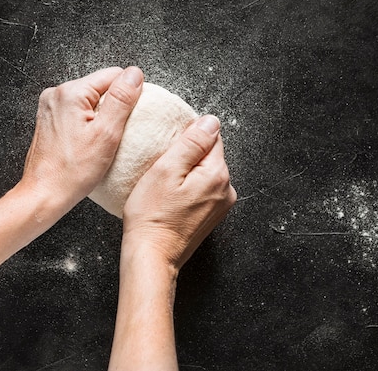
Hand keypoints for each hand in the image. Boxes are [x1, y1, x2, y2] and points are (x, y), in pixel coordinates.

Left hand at [18, 66, 143, 210]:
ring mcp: (51, 106)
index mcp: (71, 92)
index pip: (114, 75)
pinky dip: (88, 123)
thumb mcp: (107, 134)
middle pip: (101, 86)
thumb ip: (121, 100)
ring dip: (101, 116)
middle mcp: (57, 94)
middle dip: (113, 107)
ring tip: (100, 141)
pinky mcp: (50, 118)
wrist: (44, 193)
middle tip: (113, 134)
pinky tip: (89, 142)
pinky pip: (78, 111)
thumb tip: (134, 74)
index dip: (128, 95)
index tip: (127, 119)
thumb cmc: (72, 171)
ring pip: (90, 100)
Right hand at [122, 115, 236, 270]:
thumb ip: (191, 143)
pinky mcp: (210, 216)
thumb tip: (210, 121)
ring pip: (204, 173)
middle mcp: (226, 190)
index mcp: (217, 174)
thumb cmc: (152, 216)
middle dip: (186, 156)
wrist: (151, 256)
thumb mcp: (166, 170)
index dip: (186, 136)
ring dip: (186, 173)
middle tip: (161, 169)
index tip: (167, 149)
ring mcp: (220, 205)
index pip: (210, 136)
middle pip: (208, 155)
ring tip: (164, 185)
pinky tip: (169, 197)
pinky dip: (187, 188)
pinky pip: (201, 190)